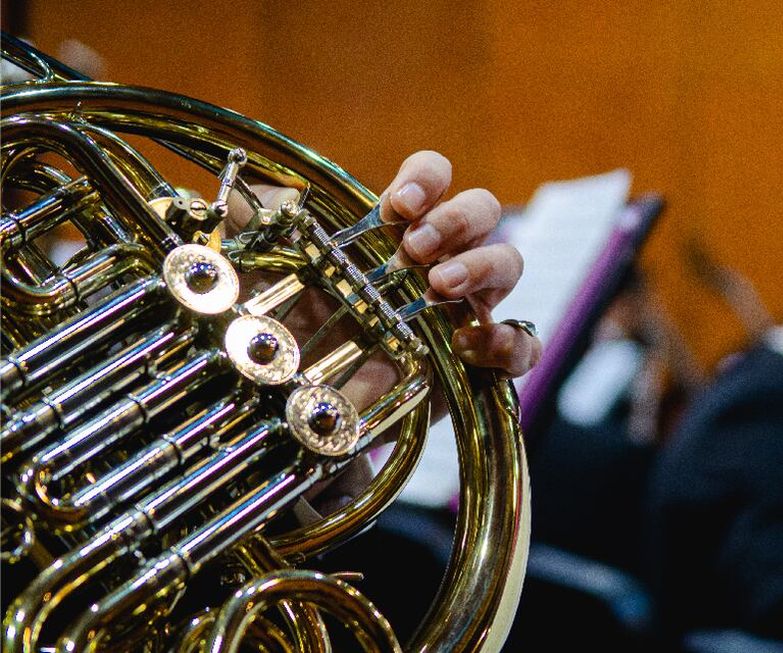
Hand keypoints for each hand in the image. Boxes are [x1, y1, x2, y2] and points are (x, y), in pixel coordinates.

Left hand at [240, 151, 541, 378]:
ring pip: (508, 263)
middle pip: (482, 210)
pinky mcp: (475, 364)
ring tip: (438, 286)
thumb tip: (268, 186)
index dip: (426, 178)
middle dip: (456, 219)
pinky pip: (522, 345)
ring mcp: (462, 308)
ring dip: (482, 265)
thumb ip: (260, 216)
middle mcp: (439, 258)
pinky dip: (512, 340)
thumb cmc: (285, 320)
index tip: (398, 205)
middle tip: (416, 249)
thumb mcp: (260, 261)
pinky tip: (470, 344)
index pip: (433, 177)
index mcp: (398, 227)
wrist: (293, 400)